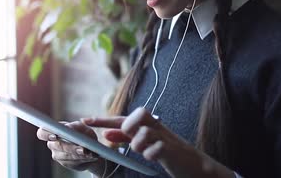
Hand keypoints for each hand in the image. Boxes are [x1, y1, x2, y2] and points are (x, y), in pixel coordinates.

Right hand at [36, 121, 100, 171]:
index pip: (42, 132)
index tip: (55, 136)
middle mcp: (53, 144)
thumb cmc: (84, 134)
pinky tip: (90, 157)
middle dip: (69, 147)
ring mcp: (57, 155)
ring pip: (65, 156)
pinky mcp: (65, 163)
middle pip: (56, 146)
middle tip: (81, 148)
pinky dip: (82, 159)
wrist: (92, 148)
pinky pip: (72, 162)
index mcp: (54, 131)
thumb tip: (69, 127)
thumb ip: (76, 126)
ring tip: (89, 153)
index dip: (46, 134)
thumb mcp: (83, 128)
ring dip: (78, 154)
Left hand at [82, 107, 231, 177]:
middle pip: (139, 113)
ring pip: (145, 131)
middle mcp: (156, 127)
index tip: (85, 121)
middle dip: (128, 125)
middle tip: (129, 137)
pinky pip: (159, 147)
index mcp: (148, 125)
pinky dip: (152, 154)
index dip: (104, 119)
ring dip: (139, 143)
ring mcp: (165, 137)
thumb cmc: (168, 152)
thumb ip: (126, 137)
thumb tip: (106, 134)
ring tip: (143, 152)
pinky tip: (153, 158)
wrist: (194, 166)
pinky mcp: (173, 150)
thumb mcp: (145, 143)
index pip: (122, 118)